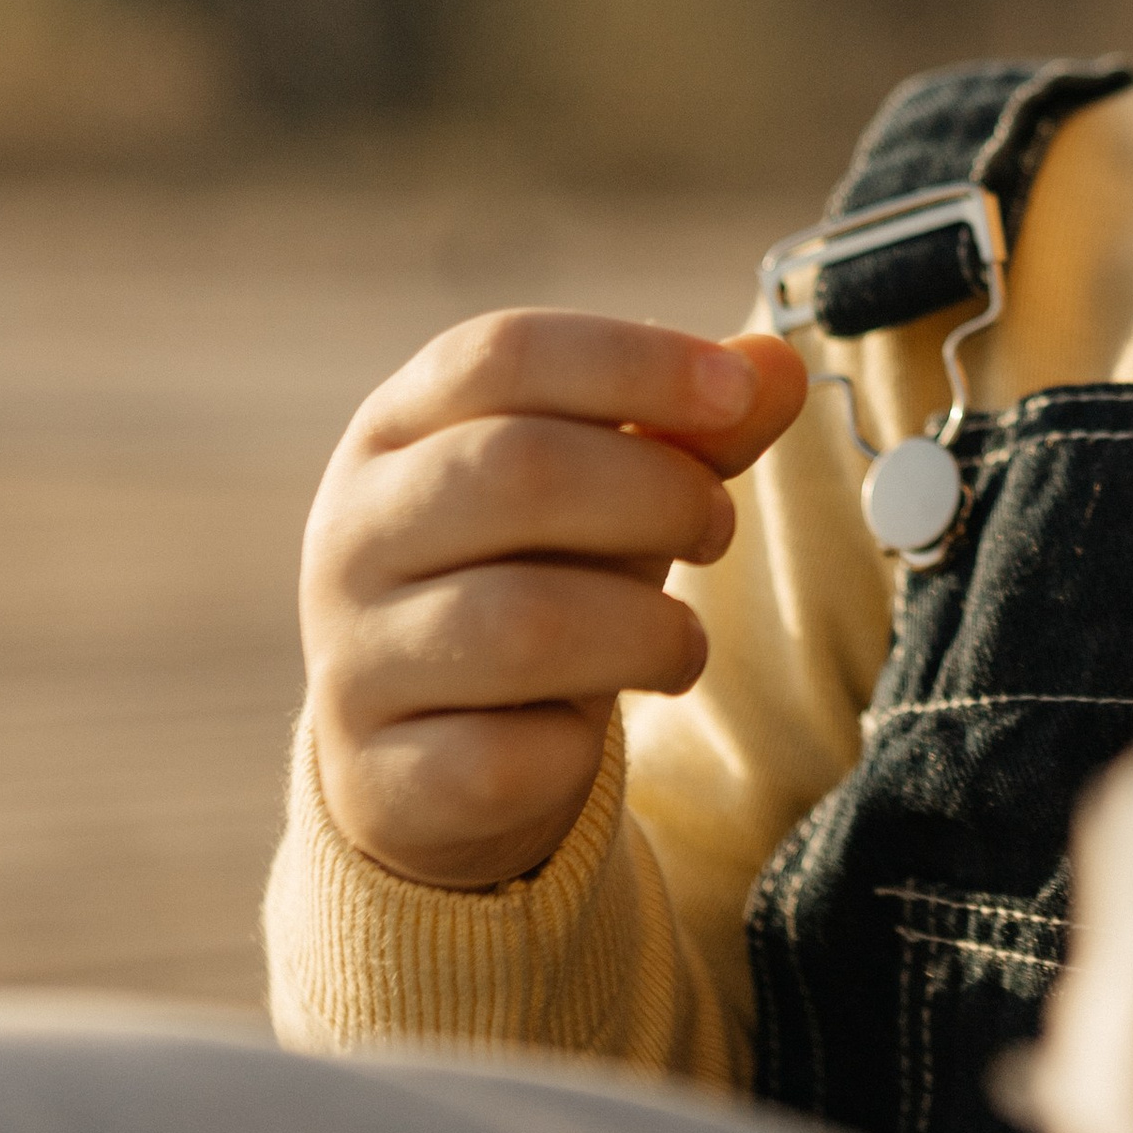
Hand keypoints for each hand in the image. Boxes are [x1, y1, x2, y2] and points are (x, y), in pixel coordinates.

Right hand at [302, 313, 805, 887]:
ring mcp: (354, 659)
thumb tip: (779, 365)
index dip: (633, 361)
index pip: (501, 353)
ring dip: (649, 631)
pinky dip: (577, 746)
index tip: (737, 390)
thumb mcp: (607, 492)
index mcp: (396, 430)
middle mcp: (353, 533)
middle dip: (658, 493)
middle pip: (516, 470)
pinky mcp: (381, 780)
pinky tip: (586, 733)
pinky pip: (505, 756)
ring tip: (680, 643)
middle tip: (718, 527)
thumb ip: (688, 430)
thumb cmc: (536, 580)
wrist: (431, 759)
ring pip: (524, 623)